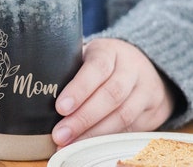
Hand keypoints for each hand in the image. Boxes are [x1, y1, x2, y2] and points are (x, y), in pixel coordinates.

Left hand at [52, 38, 174, 148]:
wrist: (141, 64)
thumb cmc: (103, 62)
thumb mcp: (88, 55)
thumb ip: (71, 68)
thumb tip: (43, 93)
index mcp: (110, 51)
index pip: (97, 67)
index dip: (79, 89)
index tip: (60, 108)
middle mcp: (132, 68)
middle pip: (111, 95)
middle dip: (83, 118)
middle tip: (60, 135)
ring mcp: (147, 88)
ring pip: (123, 115)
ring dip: (95, 134)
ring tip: (71, 145)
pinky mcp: (154, 109)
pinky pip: (132, 128)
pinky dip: (109, 138)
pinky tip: (91, 145)